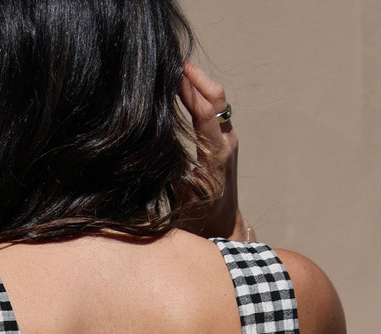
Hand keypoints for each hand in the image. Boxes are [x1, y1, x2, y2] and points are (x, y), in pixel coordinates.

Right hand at [178, 61, 253, 241]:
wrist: (224, 226)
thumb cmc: (198, 217)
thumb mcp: (180, 197)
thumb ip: (168, 169)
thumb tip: (150, 144)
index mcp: (216, 157)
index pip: (204, 112)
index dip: (188, 90)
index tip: (171, 72)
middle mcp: (227, 144)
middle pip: (217, 98)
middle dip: (197, 77)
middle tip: (175, 61)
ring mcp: (230, 140)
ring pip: (219, 100)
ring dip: (200, 82)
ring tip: (179, 68)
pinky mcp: (227, 140)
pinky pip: (216, 109)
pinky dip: (202, 93)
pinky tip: (185, 86)